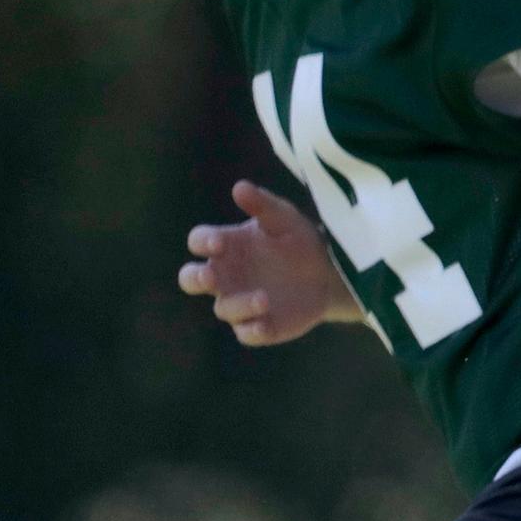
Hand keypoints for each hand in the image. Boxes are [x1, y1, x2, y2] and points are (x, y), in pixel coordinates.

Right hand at [180, 181, 355, 345]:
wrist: (330, 273)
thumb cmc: (298, 240)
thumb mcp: (285, 219)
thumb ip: (262, 205)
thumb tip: (240, 187)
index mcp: (225, 246)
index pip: (199, 242)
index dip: (203, 242)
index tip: (218, 242)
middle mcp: (225, 275)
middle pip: (190, 279)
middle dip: (196, 279)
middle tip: (210, 278)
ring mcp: (240, 302)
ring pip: (224, 308)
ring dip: (239, 305)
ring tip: (264, 298)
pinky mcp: (260, 325)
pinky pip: (247, 333)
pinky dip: (252, 331)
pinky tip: (264, 324)